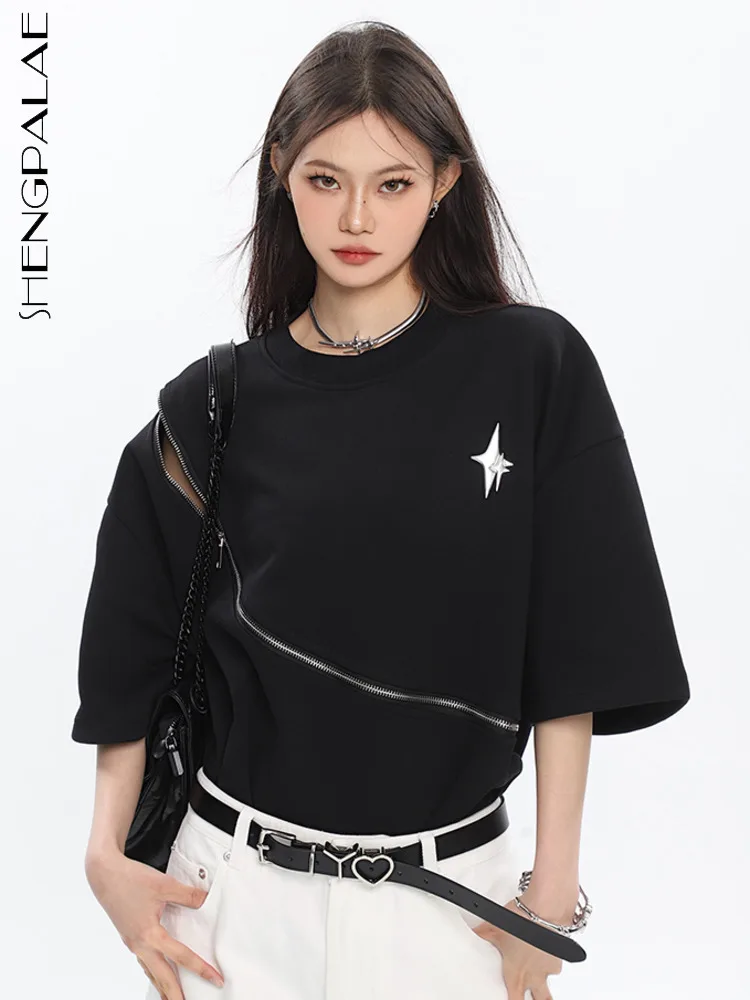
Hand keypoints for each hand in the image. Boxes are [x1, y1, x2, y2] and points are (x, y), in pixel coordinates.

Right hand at [85, 847, 224, 998]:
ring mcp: (132, 942)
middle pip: (162, 977)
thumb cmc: (129, 879)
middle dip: (175, 995)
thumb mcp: (165, 885)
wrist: (104, 874)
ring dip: (162, 986)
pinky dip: (152, 971)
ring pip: (150, 972)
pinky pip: (143, 961)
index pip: (181, 957)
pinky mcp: (129, 936)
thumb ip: (188, 895)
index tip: (214, 979)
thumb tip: (205, 900)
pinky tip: (157, 971)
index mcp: (149, 935)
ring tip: (172, 997)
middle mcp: (139, 944)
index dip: (201, 969)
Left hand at [471, 895, 562, 999]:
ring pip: (548, 979)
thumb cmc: (522, 920)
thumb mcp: (494, 927)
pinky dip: (551, 956)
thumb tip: (472, 932)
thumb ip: (482, 934)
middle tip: (532, 996)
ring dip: (543, 976)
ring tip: (536, 965)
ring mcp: (549, 967)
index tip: (508, 998)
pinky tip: (544, 947)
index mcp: (517, 974)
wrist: (545, 909)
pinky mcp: (561, 955)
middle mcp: (535, 975)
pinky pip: (556, 961)